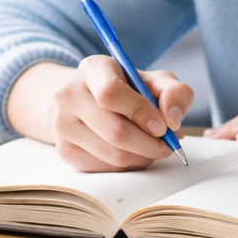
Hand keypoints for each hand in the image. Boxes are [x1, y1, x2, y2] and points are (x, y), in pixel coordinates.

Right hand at [6, 57, 194, 171]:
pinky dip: (129, 165)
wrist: (91, 101)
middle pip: (114, 131)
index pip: (110, 93)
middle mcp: (69, 95)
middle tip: (167, 144)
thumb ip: (174, 93)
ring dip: (142, 157)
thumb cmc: (129, 90)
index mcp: (92, 69)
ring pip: (113, 155)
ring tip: (152, 146)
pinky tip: (133, 152)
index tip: (162, 126)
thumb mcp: (155, 81)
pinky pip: (106, 168)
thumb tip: (172, 119)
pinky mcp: (65, 151)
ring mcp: (63, 125)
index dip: (140, 112)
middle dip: (149, 144)